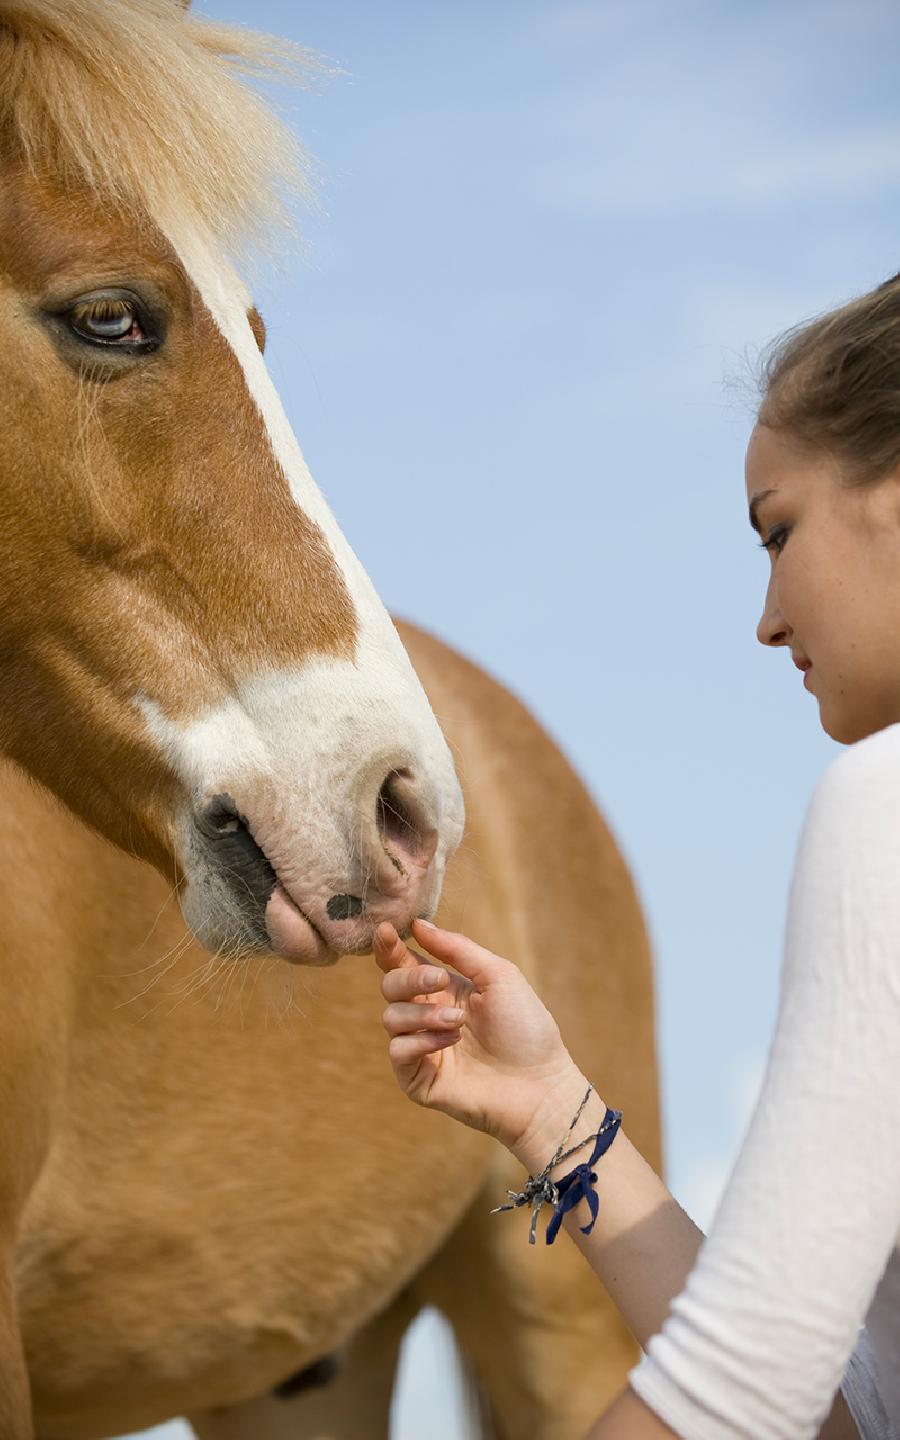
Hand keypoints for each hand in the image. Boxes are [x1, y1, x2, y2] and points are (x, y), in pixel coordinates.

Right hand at [375, 918, 581, 1152]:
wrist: (540, 1085)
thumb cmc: (526, 1029)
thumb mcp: (498, 976)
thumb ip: (458, 949)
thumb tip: (419, 925)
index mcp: (444, 990)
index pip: (404, 963)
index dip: (389, 946)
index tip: (387, 930)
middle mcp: (428, 1016)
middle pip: (390, 986)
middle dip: (411, 978)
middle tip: (440, 981)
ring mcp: (421, 1048)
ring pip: (390, 1018)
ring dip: (423, 1014)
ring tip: (458, 1022)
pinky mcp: (418, 1079)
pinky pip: (398, 1051)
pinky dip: (420, 1042)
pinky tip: (450, 1043)